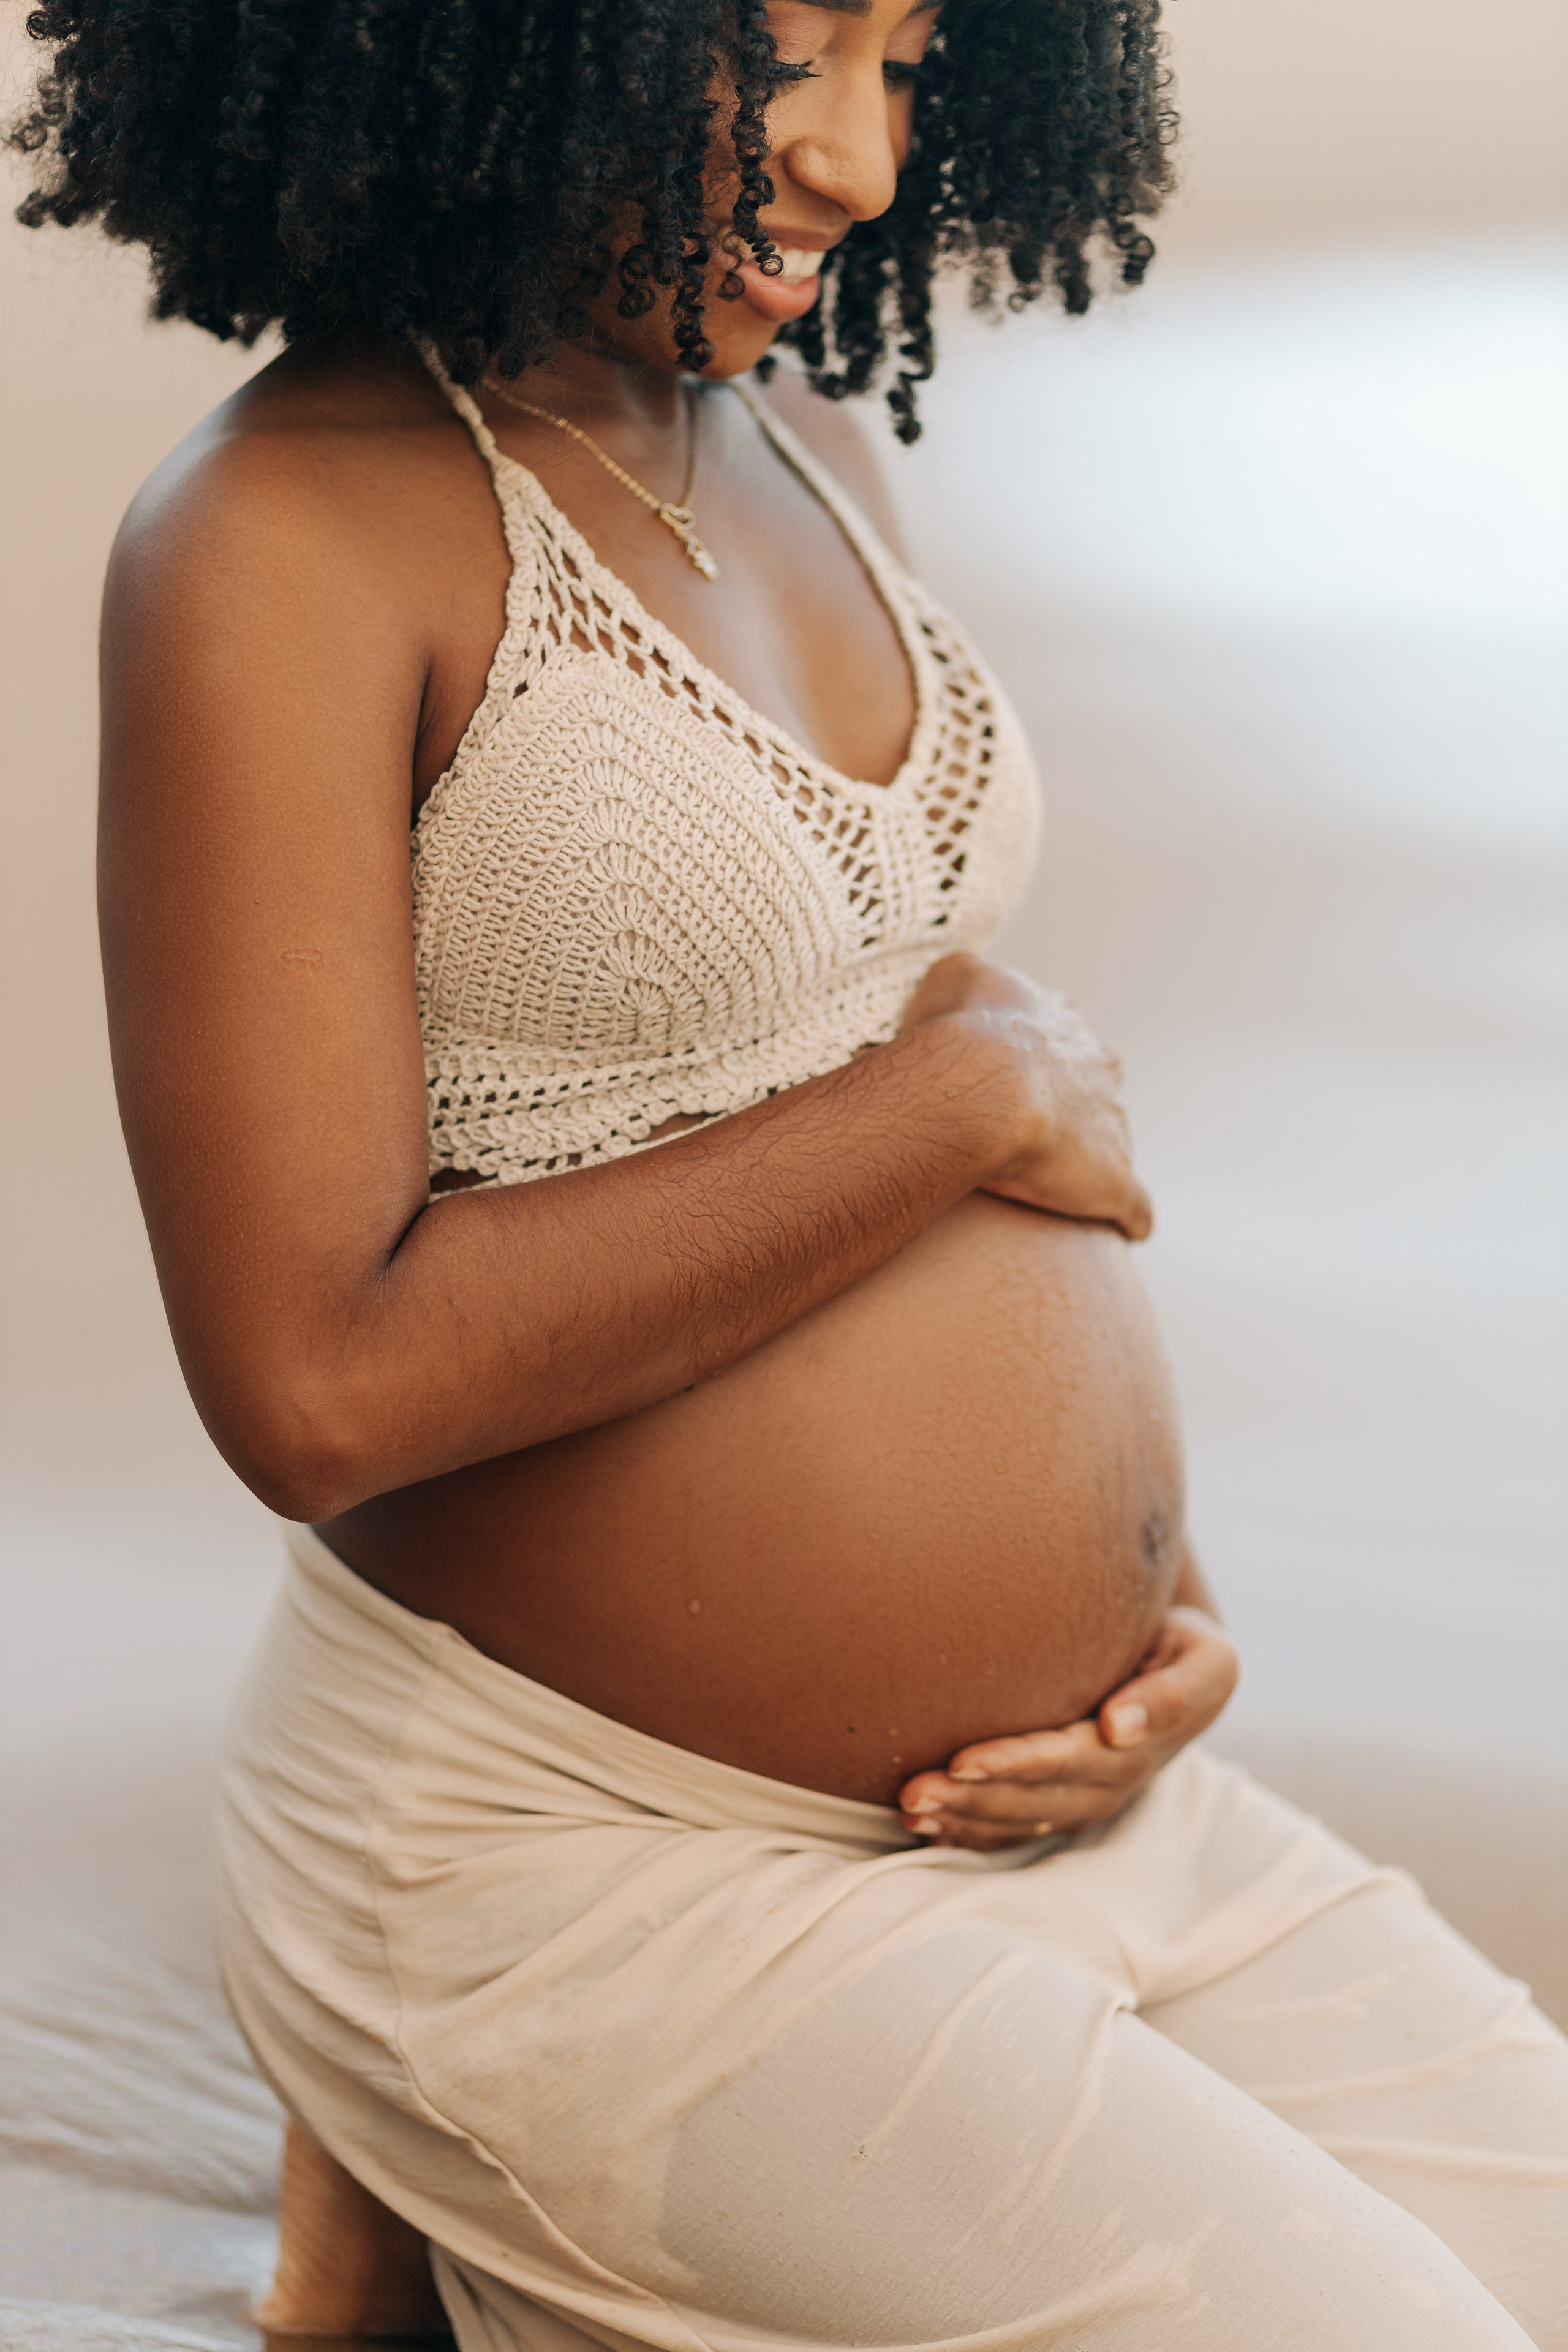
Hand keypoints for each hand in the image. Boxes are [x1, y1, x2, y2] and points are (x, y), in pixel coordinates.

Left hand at [895, 1608, 1238, 1849]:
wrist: (1181, 1663)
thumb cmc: (1183, 1645)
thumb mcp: (1206, 1658)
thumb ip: (1174, 1692)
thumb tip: (1117, 1728)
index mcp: (1145, 1748)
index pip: (1072, 1759)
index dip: (1019, 1763)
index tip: (965, 1761)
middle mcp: (1114, 1783)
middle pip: (1036, 1799)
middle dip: (973, 1799)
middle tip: (914, 1789)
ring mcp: (1087, 1799)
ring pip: (1019, 1819)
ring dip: (962, 1818)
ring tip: (908, 1806)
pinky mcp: (1063, 1802)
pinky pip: (1013, 1829)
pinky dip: (967, 1832)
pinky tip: (920, 1826)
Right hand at [901, 953, 1152, 1240]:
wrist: (981, 1088)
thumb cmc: (958, 1034)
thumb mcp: (953, 976)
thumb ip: (968, 978)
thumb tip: (959, 999)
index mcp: (1064, 1025)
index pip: (1060, 1040)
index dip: (1034, 1062)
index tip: (1004, 1083)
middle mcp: (1099, 1067)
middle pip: (1095, 1089)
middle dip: (1072, 1108)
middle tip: (1028, 1133)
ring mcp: (1113, 1125)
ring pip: (1112, 1142)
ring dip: (1091, 1162)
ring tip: (1058, 1188)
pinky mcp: (1116, 1181)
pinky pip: (1133, 1206)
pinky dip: (1129, 1217)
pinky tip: (1124, 1229)